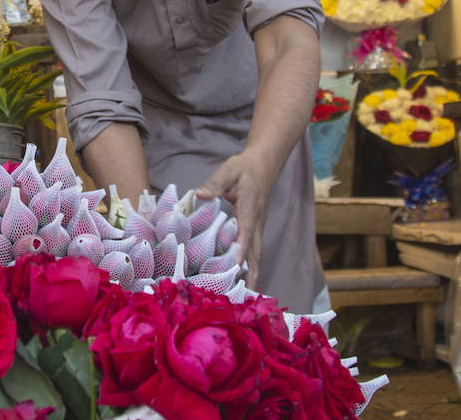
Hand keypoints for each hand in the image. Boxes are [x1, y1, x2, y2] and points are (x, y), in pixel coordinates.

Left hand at [195, 151, 276, 288]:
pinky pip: (254, 250)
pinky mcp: (255, 229)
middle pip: (255, 253)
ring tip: (247, 296)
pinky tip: (244, 279)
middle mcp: (256, 224)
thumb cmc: (243, 168)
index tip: (236, 269)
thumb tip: (199, 195)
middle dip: (251, 274)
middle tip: (246, 295)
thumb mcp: (228, 171)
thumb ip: (214, 183)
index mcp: (249, 211)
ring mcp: (257, 228)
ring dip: (253, 274)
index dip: (241, 252)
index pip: (246, 235)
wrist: (263, 165)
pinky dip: (251, 266)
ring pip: (257, 255)